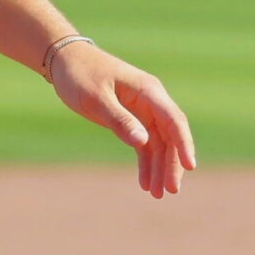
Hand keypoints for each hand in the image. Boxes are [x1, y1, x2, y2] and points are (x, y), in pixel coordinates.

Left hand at [50, 43, 197, 198]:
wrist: (64, 60)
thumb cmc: (79, 74)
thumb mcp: (95, 98)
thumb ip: (119, 119)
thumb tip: (143, 141)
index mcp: (148, 91)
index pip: (173, 120)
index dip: (184, 144)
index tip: (190, 167)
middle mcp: (151, 101)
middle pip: (169, 136)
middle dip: (171, 164)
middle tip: (170, 191)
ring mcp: (143, 111)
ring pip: (158, 143)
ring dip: (158, 167)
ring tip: (156, 194)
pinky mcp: (131, 119)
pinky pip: (144, 144)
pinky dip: (145, 162)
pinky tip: (144, 183)